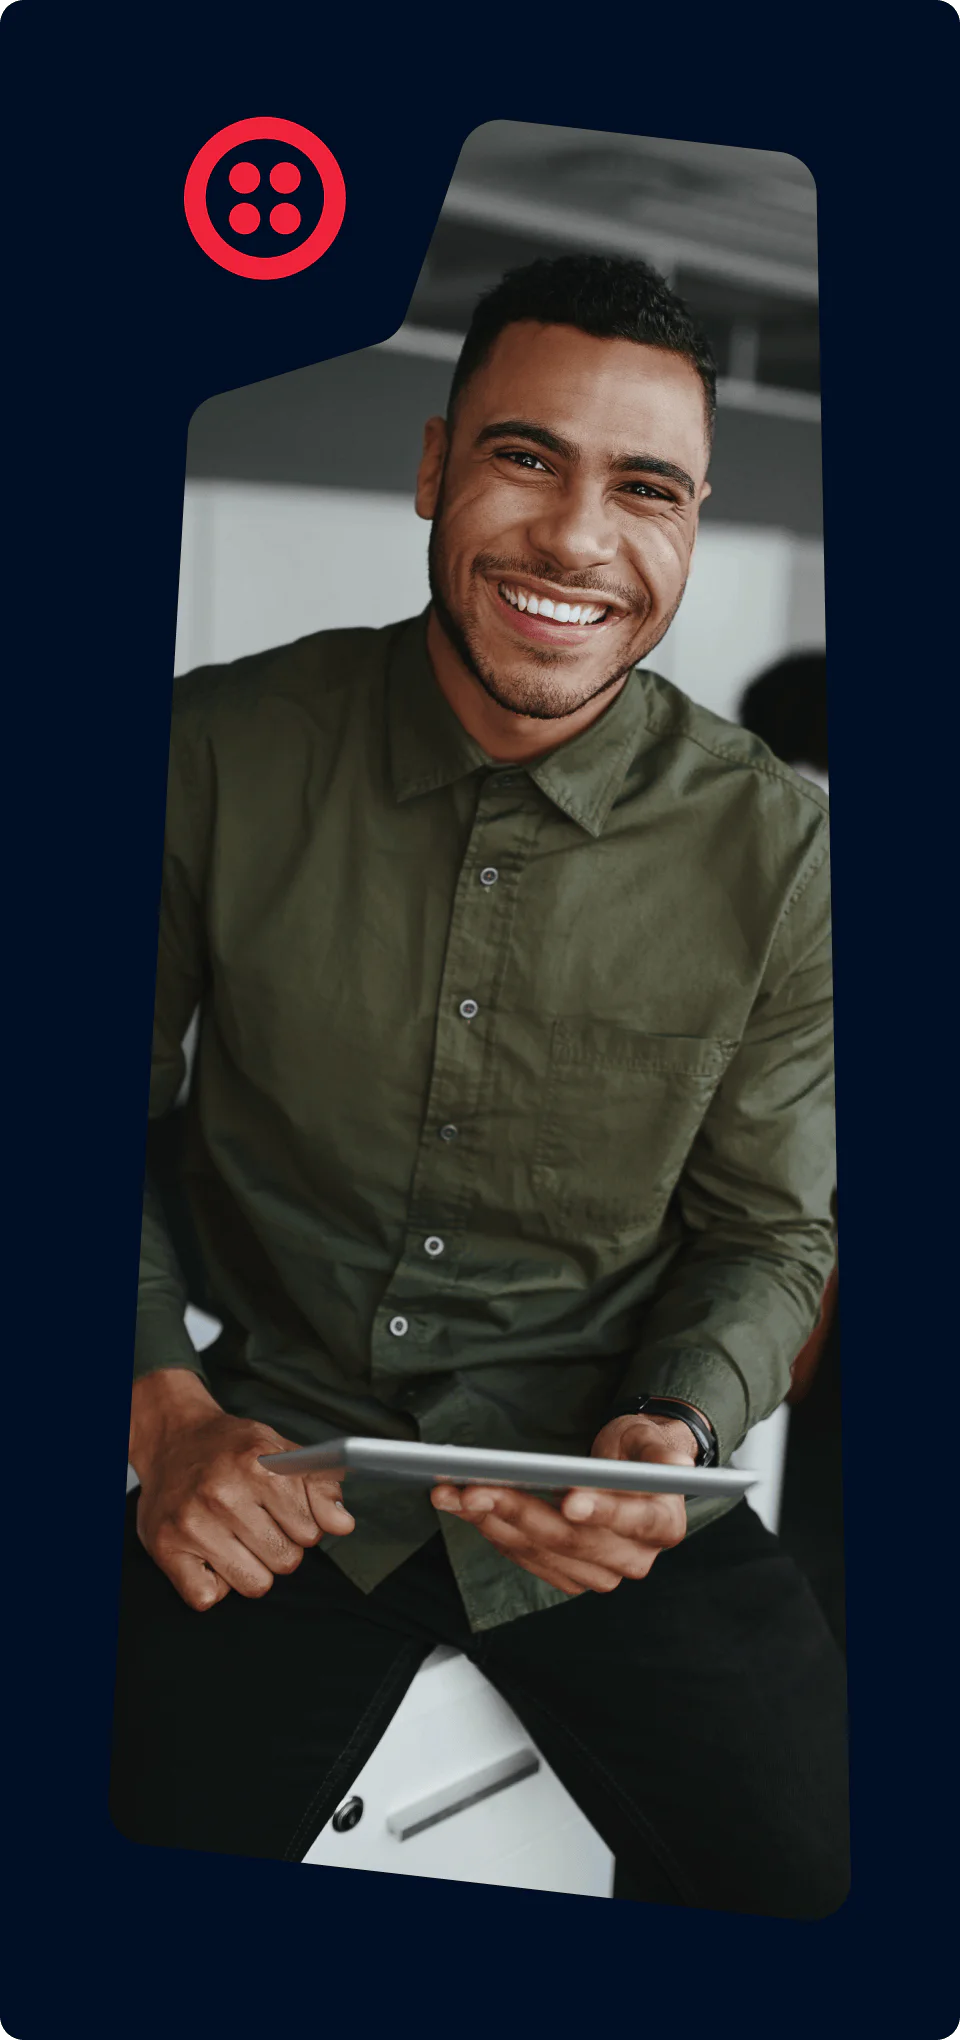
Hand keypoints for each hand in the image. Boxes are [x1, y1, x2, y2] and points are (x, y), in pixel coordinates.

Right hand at [130, 1370, 353, 1611]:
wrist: (174, 1438)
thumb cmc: (230, 1448)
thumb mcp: (282, 1450)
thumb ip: (319, 1485)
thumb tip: (343, 1524)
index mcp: (257, 1465)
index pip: (309, 1532)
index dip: (303, 1526)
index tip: (285, 1512)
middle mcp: (223, 1495)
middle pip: (285, 1561)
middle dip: (279, 1547)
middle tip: (257, 1523)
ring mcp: (192, 1524)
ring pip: (254, 1585)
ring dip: (250, 1569)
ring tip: (235, 1537)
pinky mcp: (165, 1548)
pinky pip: (206, 1598)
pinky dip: (212, 1585)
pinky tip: (209, 1554)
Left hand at [430, 1414, 698, 1596]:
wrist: (629, 1475)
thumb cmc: (639, 1451)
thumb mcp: (655, 1438)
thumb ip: (662, 1451)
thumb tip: (675, 1464)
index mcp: (663, 1525)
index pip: (633, 1522)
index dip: (601, 1512)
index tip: (569, 1500)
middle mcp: (633, 1559)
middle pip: (571, 1539)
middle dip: (519, 1511)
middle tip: (475, 1488)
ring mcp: (599, 1573)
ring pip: (539, 1551)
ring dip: (491, 1522)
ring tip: (453, 1494)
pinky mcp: (568, 1576)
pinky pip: (525, 1558)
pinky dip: (491, 1532)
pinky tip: (463, 1508)